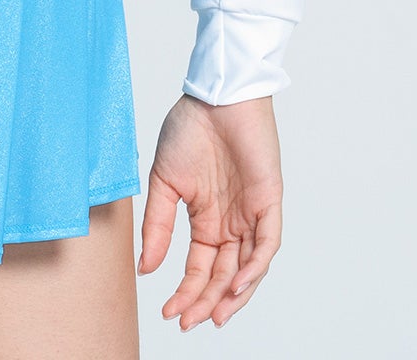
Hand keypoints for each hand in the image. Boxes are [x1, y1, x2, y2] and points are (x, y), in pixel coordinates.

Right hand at [136, 91, 282, 329]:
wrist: (213, 96)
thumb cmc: (189, 129)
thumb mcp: (164, 182)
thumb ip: (157, 225)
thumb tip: (147, 267)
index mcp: (205, 218)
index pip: (199, 267)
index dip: (185, 291)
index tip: (167, 311)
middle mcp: (230, 223)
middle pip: (223, 275)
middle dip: (206, 301)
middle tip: (187, 322)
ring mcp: (251, 214)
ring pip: (248, 268)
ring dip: (232, 295)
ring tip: (213, 315)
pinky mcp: (269, 202)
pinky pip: (267, 244)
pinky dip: (255, 267)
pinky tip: (237, 284)